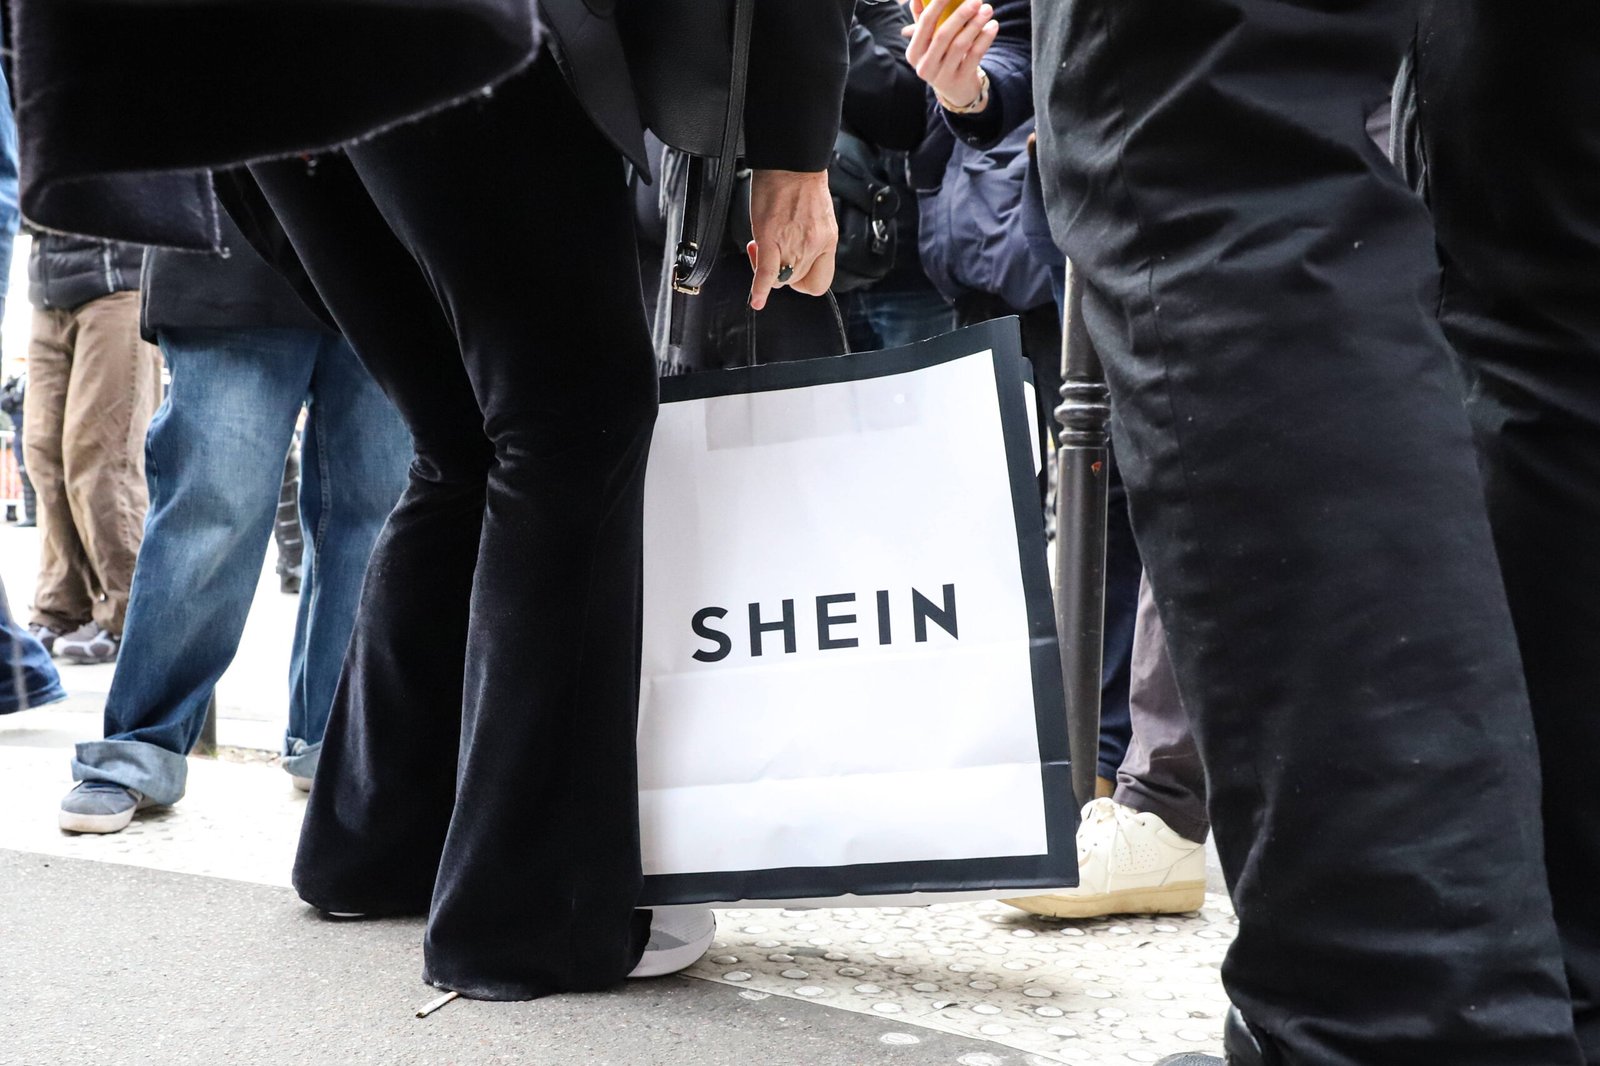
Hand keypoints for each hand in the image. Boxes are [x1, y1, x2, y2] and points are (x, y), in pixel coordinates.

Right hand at [747, 169, 836, 310]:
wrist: (790, 161)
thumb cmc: (800, 182)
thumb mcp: (817, 217)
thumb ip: (810, 239)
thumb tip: (794, 252)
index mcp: (828, 241)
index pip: (819, 283)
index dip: (802, 283)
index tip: (791, 272)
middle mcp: (815, 246)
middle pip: (794, 281)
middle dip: (780, 272)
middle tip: (767, 253)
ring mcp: (794, 244)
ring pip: (780, 279)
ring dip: (766, 268)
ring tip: (758, 246)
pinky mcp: (771, 239)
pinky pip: (767, 274)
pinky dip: (759, 290)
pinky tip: (756, 301)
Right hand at [902, 0, 997, 109]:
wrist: (955, 90)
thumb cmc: (941, 56)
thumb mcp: (929, 41)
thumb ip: (923, 18)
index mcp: (914, 52)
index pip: (925, 23)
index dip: (937, 4)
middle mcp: (925, 66)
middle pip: (943, 35)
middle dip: (961, 14)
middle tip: (976, 0)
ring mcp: (942, 76)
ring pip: (960, 45)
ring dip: (975, 24)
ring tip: (987, 10)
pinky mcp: (961, 81)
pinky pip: (975, 56)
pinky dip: (985, 38)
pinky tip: (993, 25)